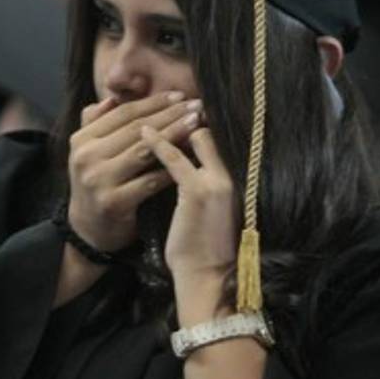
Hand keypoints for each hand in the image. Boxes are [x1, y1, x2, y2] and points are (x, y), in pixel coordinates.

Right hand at [66, 92, 201, 252]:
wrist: (87, 231)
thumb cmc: (97, 184)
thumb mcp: (89, 152)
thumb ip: (97, 123)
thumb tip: (113, 98)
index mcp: (81, 139)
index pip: (123, 114)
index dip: (153, 102)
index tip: (180, 95)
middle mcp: (86, 157)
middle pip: (137, 129)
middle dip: (170, 115)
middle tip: (197, 106)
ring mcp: (99, 181)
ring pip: (144, 151)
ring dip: (175, 135)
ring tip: (197, 125)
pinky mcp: (114, 202)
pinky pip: (150, 181)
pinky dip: (171, 169)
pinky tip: (191, 160)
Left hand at [141, 124, 237, 322]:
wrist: (208, 276)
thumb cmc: (205, 247)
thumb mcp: (213, 209)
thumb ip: (206, 182)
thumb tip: (194, 163)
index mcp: (236, 177)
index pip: (218, 137)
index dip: (196, 123)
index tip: (178, 112)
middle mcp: (231, 174)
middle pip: (208, 130)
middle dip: (183, 115)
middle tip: (164, 102)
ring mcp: (216, 181)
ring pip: (194, 136)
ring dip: (170, 123)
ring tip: (150, 112)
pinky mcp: (198, 190)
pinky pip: (175, 158)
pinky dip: (157, 143)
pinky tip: (143, 133)